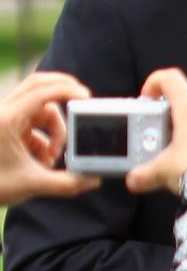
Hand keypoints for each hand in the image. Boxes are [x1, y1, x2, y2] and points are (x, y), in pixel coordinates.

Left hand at [0, 70, 90, 204]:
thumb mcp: (31, 184)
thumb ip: (66, 183)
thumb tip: (93, 180)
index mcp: (6, 120)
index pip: (41, 92)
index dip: (67, 90)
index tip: (87, 98)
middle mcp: (3, 113)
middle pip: (38, 86)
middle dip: (63, 90)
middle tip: (84, 98)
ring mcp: (3, 119)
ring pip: (39, 109)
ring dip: (54, 128)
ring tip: (53, 157)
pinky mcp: (4, 128)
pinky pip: (31, 123)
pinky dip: (43, 138)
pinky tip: (41, 162)